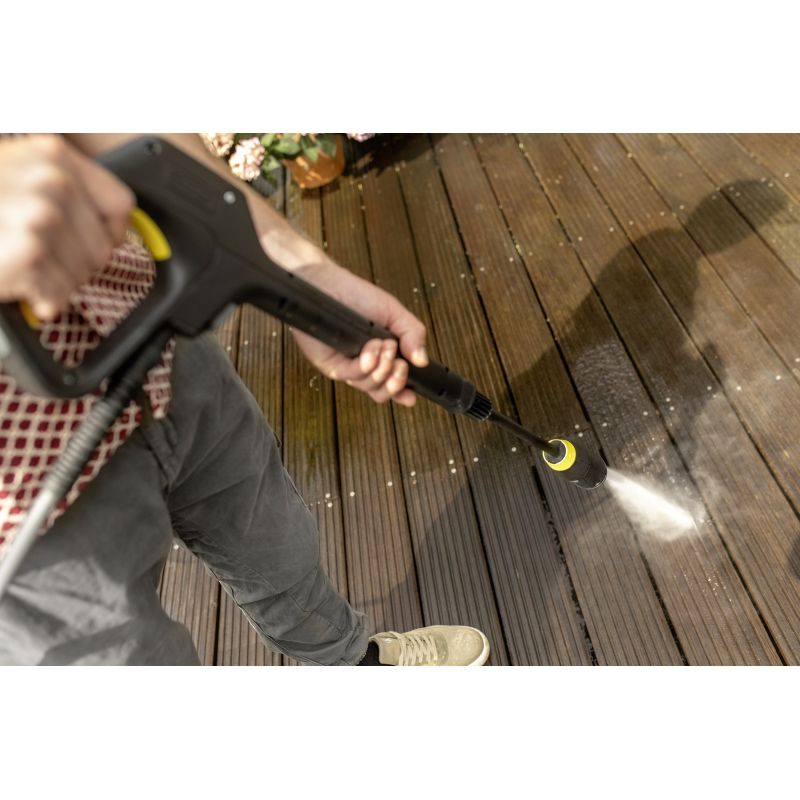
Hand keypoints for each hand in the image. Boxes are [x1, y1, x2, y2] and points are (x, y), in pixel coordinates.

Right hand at [0, 135, 134, 319]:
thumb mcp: (15, 176)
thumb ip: (60, 191)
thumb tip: (112, 230)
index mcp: (54, 156)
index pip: (120, 204)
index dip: (109, 233)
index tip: (91, 243)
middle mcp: (52, 180)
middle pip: (103, 247)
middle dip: (78, 265)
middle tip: (42, 261)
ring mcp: (41, 215)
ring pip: (84, 274)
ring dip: (58, 283)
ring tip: (25, 268)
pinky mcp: (29, 251)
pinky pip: (59, 292)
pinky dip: (42, 299)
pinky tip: (20, 285)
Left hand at [288, 260, 428, 406]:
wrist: (327, 287)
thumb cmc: (356, 296)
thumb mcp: (393, 312)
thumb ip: (413, 334)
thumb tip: (422, 360)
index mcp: (381, 354)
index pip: (393, 382)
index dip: (403, 393)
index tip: (412, 395)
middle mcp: (365, 365)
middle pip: (383, 392)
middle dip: (396, 381)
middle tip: (400, 365)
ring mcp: (348, 367)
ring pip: (370, 387)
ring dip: (382, 369)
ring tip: (382, 346)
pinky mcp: (333, 366)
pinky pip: (354, 377)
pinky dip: (366, 365)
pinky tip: (369, 350)